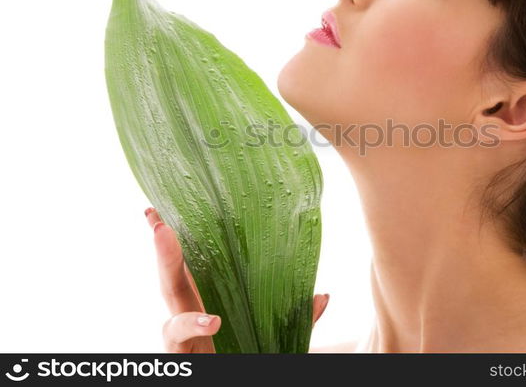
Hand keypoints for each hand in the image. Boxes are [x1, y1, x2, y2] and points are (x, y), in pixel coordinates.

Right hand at [145, 206, 329, 352]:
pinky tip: (210, 320)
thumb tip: (322, 296)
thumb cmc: (258, 360)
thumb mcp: (283, 342)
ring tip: (165, 235)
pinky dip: (191, 326)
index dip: (181, 243)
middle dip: (164, 248)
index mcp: (210, 308)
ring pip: (170, 305)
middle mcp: (192, 322)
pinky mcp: (182, 359)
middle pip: (172, 281)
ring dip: (168, 269)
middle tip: (159, 217)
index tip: (165, 210)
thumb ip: (299, 321)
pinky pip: (179, 339)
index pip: (194, 272)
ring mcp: (184, 342)